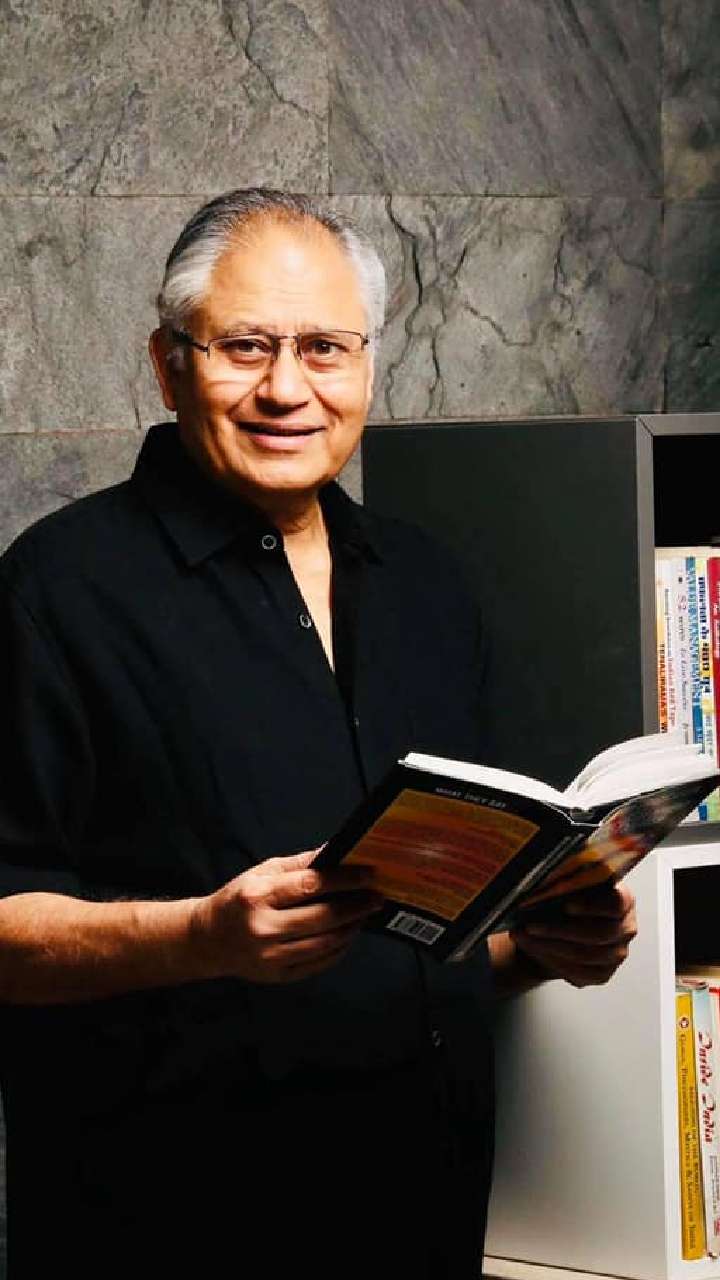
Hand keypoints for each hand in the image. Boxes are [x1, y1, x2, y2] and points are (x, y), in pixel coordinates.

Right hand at [190, 849, 383, 983]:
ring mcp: (271, 956)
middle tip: (377, 896)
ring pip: (325, 943)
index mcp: (258, 896)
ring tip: (365, 914)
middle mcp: (264, 928)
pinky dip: (339, 948)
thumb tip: (335, 851)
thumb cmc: (237, 900)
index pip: (311, 886)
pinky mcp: (278, 976)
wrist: (208, 940)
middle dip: (356, 906)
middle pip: (323, 917)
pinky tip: (348, 934)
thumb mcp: (262, 873)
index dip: (345, 880)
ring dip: (352, 927)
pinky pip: (318, 963)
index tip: (369, 874)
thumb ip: (299, 864)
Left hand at [509, 882, 637, 987]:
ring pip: (587, 955)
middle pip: (601, 933)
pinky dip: (553, 961)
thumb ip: (564, 883)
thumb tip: (543, 885)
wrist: (560, 928)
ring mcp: (617, 953)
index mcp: (624, 899)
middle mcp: (625, 928)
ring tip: (525, 937)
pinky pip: (580, 973)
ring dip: (551, 946)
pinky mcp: (603, 973)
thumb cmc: (566, 901)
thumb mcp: (567, 885)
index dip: (593, 906)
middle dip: (561, 930)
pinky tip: (535, 950)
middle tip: (532, 925)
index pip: (617, 903)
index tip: (567, 906)